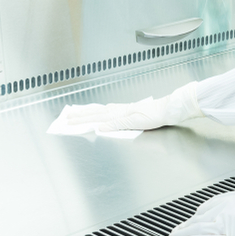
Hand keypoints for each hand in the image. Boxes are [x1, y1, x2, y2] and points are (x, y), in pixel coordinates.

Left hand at [66, 81, 202, 131]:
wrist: (168, 108)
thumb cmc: (155, 113)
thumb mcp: (135, 118)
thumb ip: (119, 121)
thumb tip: (104, 124)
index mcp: (120, 110)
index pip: (99, 111)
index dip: (85, 112)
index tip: (73, 114)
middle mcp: (120, 110)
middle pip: (96, 112)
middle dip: (80, 115)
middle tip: (66, 118)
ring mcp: (126, 113)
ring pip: (102, 115)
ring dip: (87, 118)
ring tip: (74, 120)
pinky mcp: (133, 119)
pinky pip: (117, 122)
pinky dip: (107, 124)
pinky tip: (98, 127)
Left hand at [168, 191, 234, 235]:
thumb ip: (229, 204)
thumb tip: (213, 212)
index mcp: (230, 198)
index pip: (205, 208)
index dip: (194, 217)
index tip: (188, 223)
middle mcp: (226, 208)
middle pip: (200, 218)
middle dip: (185, 225)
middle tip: (174, 231)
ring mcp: (228, 224)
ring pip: (201, 228)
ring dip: (185, 233)